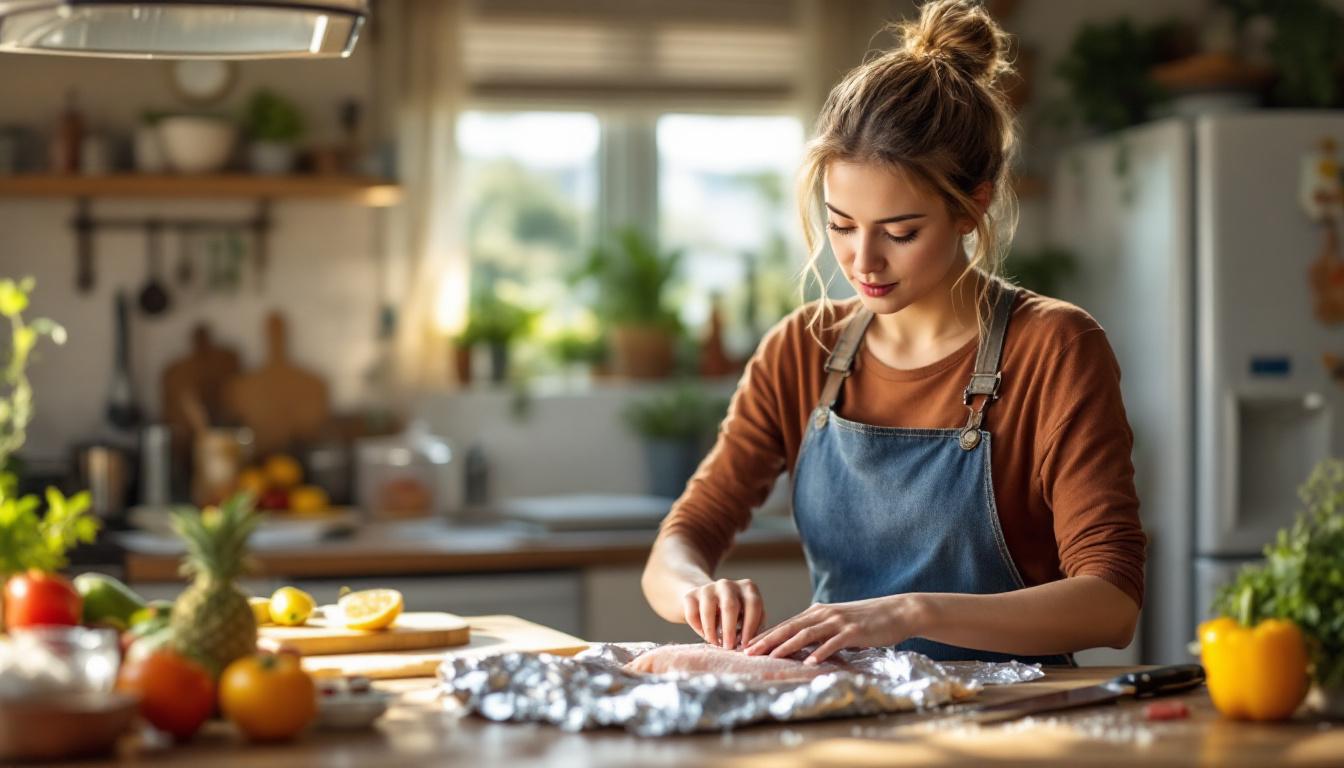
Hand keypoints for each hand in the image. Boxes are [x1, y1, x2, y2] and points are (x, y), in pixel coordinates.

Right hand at [682, 578, 764, 648]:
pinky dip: (698, 628)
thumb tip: (750, 646)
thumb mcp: (749, 617)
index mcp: (748, 588)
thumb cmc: (736, 614)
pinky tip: (705, 635)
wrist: (708, 600)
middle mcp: (728, 584)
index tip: (745, 645)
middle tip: (728, 647)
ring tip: (715, 643)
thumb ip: (754, 628)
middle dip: (729, 630)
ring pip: (708, 610)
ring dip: (712, 631)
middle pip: (730, 606)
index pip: (753, 605)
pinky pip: (692, 615)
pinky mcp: (691, 595)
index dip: (750, 626)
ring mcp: (708, 588)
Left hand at [744, 594, 925, 663]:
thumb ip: (819, 630)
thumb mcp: (838, 623)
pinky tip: (808, 662)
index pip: (785, 625)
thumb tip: (800, 645)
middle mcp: (824, 614)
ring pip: (807, 634)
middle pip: (789, 628)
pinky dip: (820, 652)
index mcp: (817, 612)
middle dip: (766, 640)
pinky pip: (833, 642)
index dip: (765, 636)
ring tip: (770, 657)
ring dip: (786, 646)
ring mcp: (838, 622)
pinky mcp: (854, 631)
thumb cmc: (867, 620)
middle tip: (747, 653)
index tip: (746, 647)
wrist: (897, 611)